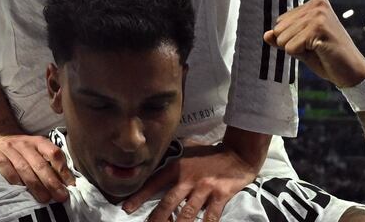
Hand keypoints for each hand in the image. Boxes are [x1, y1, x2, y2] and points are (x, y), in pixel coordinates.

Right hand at [0, 133, 75, 204]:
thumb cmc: (22, 148)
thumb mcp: (37, 148)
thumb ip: (50, 162)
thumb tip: (67, 183)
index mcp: (38, 142)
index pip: (54, 153)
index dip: (63, 170)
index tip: (70, 185)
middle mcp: (25, 144)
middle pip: (40, 164)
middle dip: (51, 182)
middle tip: (60, 196)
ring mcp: (9, 148)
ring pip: (23, 168)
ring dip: (35, 185)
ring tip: (44, 198)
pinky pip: (5, 167)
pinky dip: (14, 179)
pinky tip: (21, 189)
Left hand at [124, 143, 256, 221]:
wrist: (237, 153)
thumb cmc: (210, 153)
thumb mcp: (187, 149)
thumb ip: (173, 156)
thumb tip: (155, 157)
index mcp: (176, 167)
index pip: (153, 183)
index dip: (139, 196)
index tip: (127, 208)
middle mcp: (187, 178)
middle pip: (168, 202)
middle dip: (156, 218)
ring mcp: (204, 187)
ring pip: (187, 212)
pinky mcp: (220, 195)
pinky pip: (211, 216)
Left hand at [264, 0, 364, 87]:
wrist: (353, 73)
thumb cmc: (326, 58)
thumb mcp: (299, 46)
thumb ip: (281, 38)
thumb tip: (266, 35)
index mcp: (313, 4)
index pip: (280, 22)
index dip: (292, 38)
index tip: (313, 42)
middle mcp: (316, 5)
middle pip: (278, 30)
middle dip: (292, 44)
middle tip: (316, 48)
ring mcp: (319, 15)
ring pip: (283, 39)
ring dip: (298, 51)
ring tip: (319, 50)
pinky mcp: (319, 28)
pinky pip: (291, 47)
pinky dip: (302, 55)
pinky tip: (322, 52)